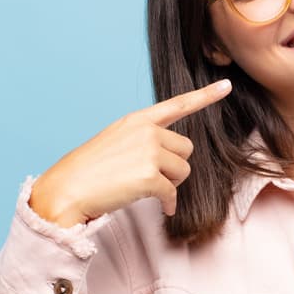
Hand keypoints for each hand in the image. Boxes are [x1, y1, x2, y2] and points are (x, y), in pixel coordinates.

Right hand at [30, 79, 232, 225]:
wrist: (67, 190)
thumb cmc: (88, 171)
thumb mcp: (115, 142)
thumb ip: (143, 140)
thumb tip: (171, 156)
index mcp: (137, 120)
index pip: (177, 105)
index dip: (205, 96)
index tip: (226, 85)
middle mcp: (146, 131)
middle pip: (186, 149)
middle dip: (175, 165)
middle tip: (152, 177)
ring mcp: (149, 152)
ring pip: (183, 170)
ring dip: (172, 184)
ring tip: (147, 189)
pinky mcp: (150, 176)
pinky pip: (173, 193)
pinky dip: (169, 204)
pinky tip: (161, 208)